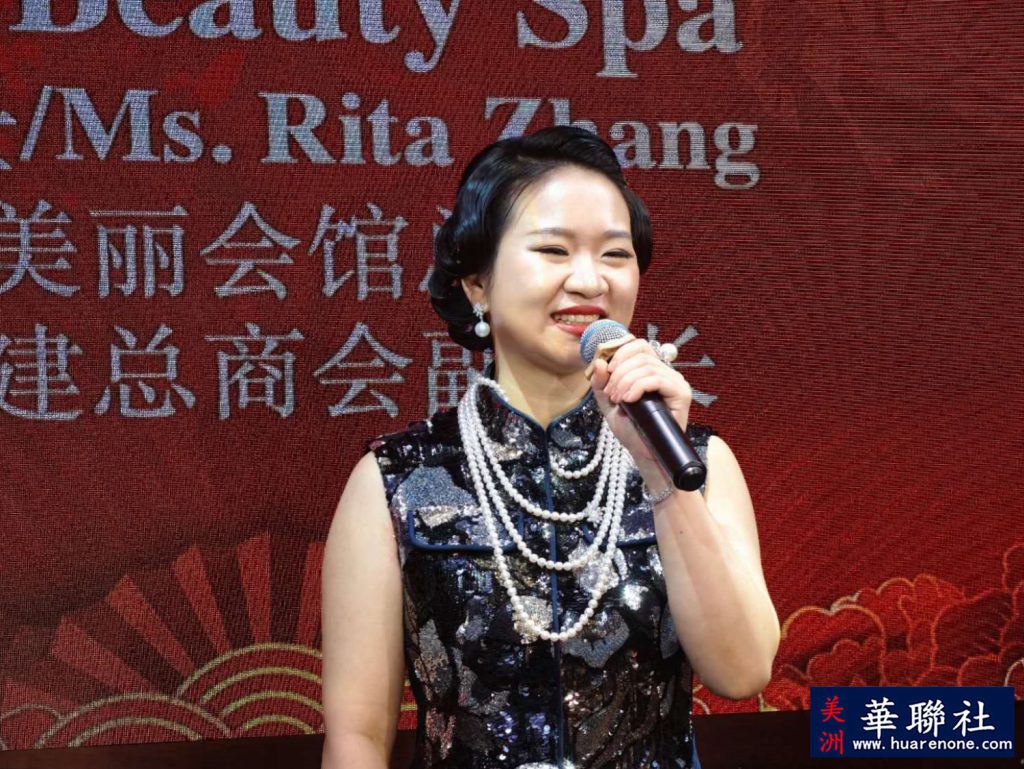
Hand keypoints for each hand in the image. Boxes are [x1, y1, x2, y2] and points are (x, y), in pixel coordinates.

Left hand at [589, 337, 692, 480]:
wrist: (644, 453)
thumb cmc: (631, 429)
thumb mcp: (609, 403)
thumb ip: (601, 384)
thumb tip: (599, 362)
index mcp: (651, 370)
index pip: (638, 345)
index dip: (620, 352)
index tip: (608, 371)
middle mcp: (666, 372)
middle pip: (640, 354)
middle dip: (619, 372)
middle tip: (611, 393)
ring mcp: (675, 381)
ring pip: (646, 367)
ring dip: (625, 382)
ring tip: (618, 400)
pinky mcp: (681, 393)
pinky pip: (656, 379)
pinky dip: (638, 387)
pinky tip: (629, 400)